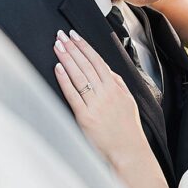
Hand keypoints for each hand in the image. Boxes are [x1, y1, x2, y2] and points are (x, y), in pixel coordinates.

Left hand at [53, 29, 144, 165]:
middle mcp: (106, 93)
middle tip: (60, 35)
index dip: (85, 46)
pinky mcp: (85, 117)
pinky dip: (65, 80)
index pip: (98, 61)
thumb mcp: (128, 101)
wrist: (129, 151)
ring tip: (57, 46)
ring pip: (79, 76)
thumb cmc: (127, 129)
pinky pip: (73, 95)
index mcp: (116, 88)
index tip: (74, 35)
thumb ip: (117, 83)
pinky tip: (58, 68)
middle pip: (86, 65)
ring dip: (67, 59)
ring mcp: (95, 105)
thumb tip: (105, 69)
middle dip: (72, 48)